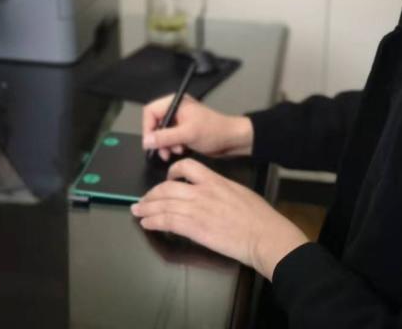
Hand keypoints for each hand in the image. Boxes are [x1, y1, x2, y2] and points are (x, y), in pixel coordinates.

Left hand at [130, 158, 307, 279]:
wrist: (264, 235)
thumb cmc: (259, 218)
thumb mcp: (240, 193)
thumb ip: (222, 192)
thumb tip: (213, 198)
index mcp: (215, 180)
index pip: (186, 167)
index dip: (171, 172)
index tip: (167, 179)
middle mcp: (202, 191)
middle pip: (167, 187)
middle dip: (151, 194)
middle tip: (143, 199)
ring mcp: (197, 209)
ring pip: (163, 204)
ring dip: (147, 208)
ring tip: (138, 211)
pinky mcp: (194, 227)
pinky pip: (166, 221)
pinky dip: (153, 222)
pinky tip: (146, 224)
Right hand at [141, 94, 252, 160]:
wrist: (232, 140)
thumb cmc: (214, 131)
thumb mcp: (187, 134)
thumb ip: (165, 137)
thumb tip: (146, 141)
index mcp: (175, 103)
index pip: (150, 112)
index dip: (148, 127)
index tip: (150, 143)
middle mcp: (176, 109)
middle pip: (155, 123)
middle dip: (158, 139)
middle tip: (163, 151)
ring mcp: (179, 121)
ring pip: (161, 133)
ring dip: (166, 145)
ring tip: (175, 151)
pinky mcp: (183, 131)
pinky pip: (170, 139)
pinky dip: (172, 146)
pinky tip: (181, 150)